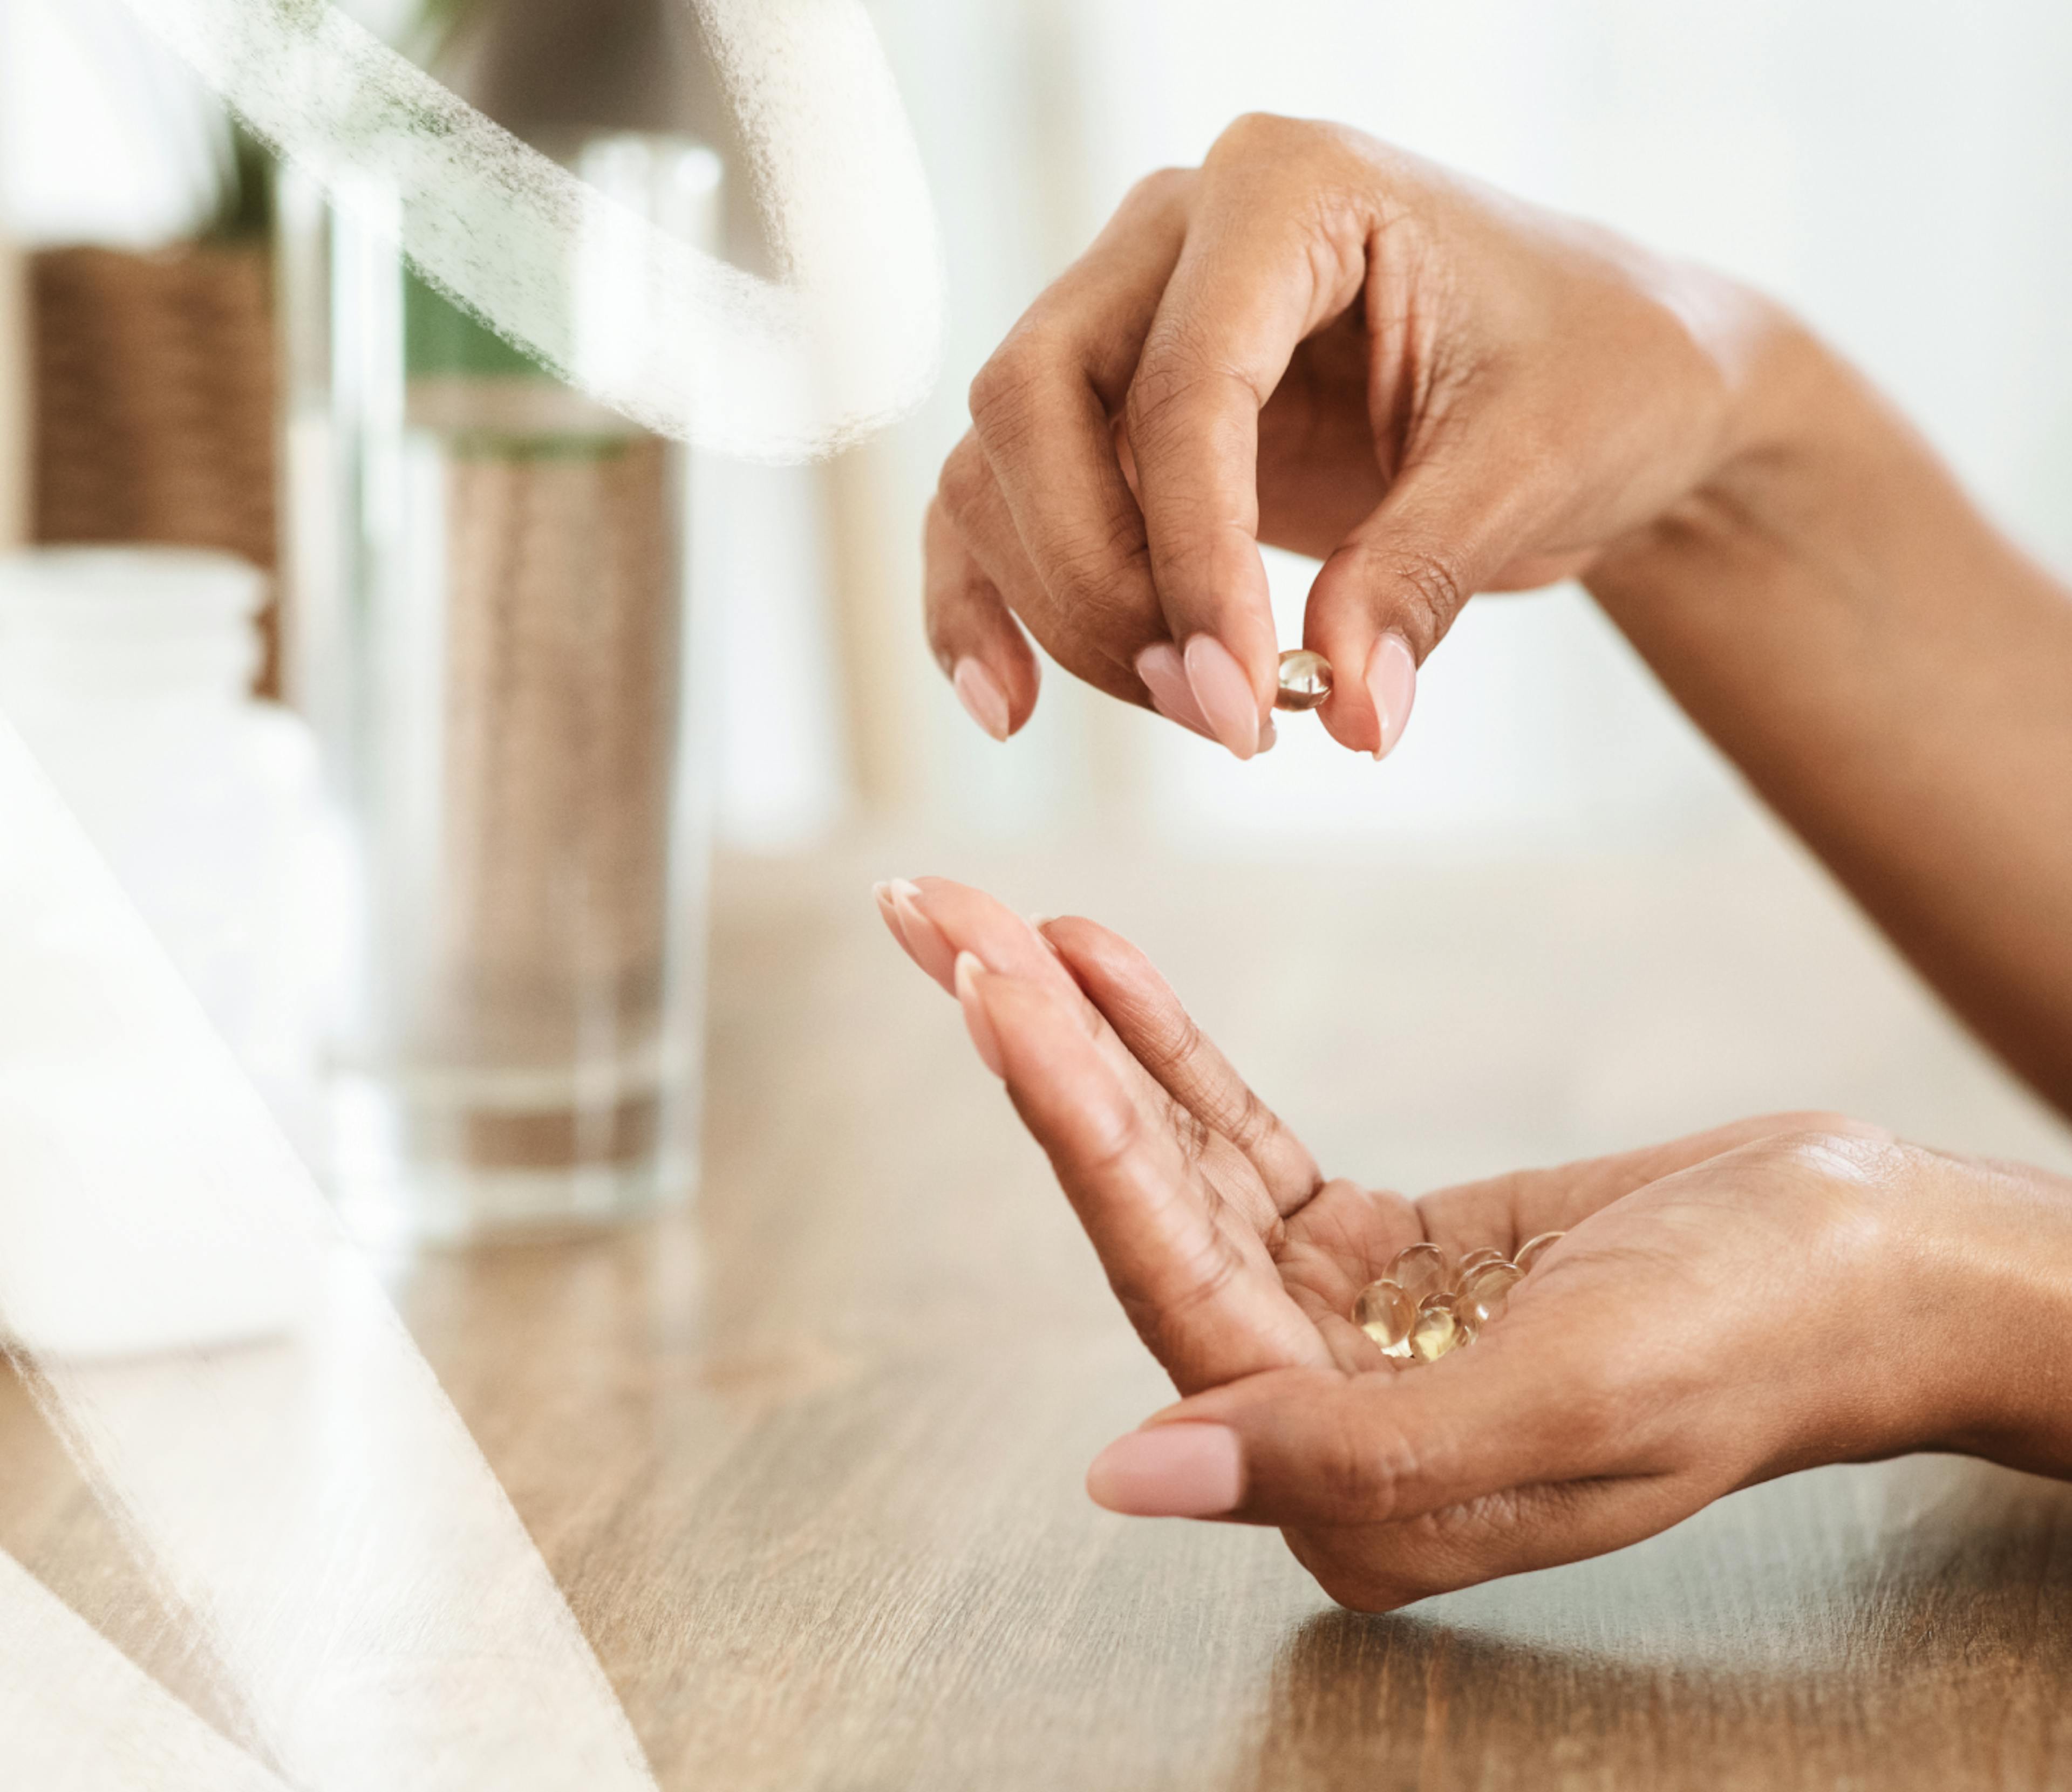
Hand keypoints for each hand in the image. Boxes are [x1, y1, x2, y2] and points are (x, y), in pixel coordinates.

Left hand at [876, 876, 2071, 1610]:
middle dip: (1034, 1057)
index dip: (1068, 1124)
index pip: (1166, 1279)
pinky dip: (1167, 1051)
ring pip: (1173, 1164)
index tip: (983, 985)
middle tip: (934, 917)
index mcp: (1350, 1487)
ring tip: (992, 917)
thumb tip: (1128, 1482)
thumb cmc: (1756, 1338)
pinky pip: (1239, 1139)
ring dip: (1082, 1037)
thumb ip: (1345, 1456)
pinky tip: (1099, 966)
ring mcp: (1339, 1330)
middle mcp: (1317, 1419)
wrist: (1873, 1262)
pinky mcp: (1374, 1252)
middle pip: (1139, 1209)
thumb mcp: (1569, 1398)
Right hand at [926, 114, 1782, 759]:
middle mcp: (1175, 233)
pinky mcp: (1113, 418)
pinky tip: (1011, 703)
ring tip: (1197, 713)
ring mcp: (1127, 318)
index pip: (1182, 384)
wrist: (1614, 379)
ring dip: (1067, 610)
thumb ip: (1422, 580)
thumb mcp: (1536, 467)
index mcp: (1290, 189)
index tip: (1242, 699)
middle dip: (1102, 585)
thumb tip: (1351, 715)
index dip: (1194, 560)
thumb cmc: (1598, 375)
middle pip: (1035, 405)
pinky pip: (998, 501)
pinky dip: (990, 602)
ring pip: (1001, 463)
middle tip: (1216, 714)